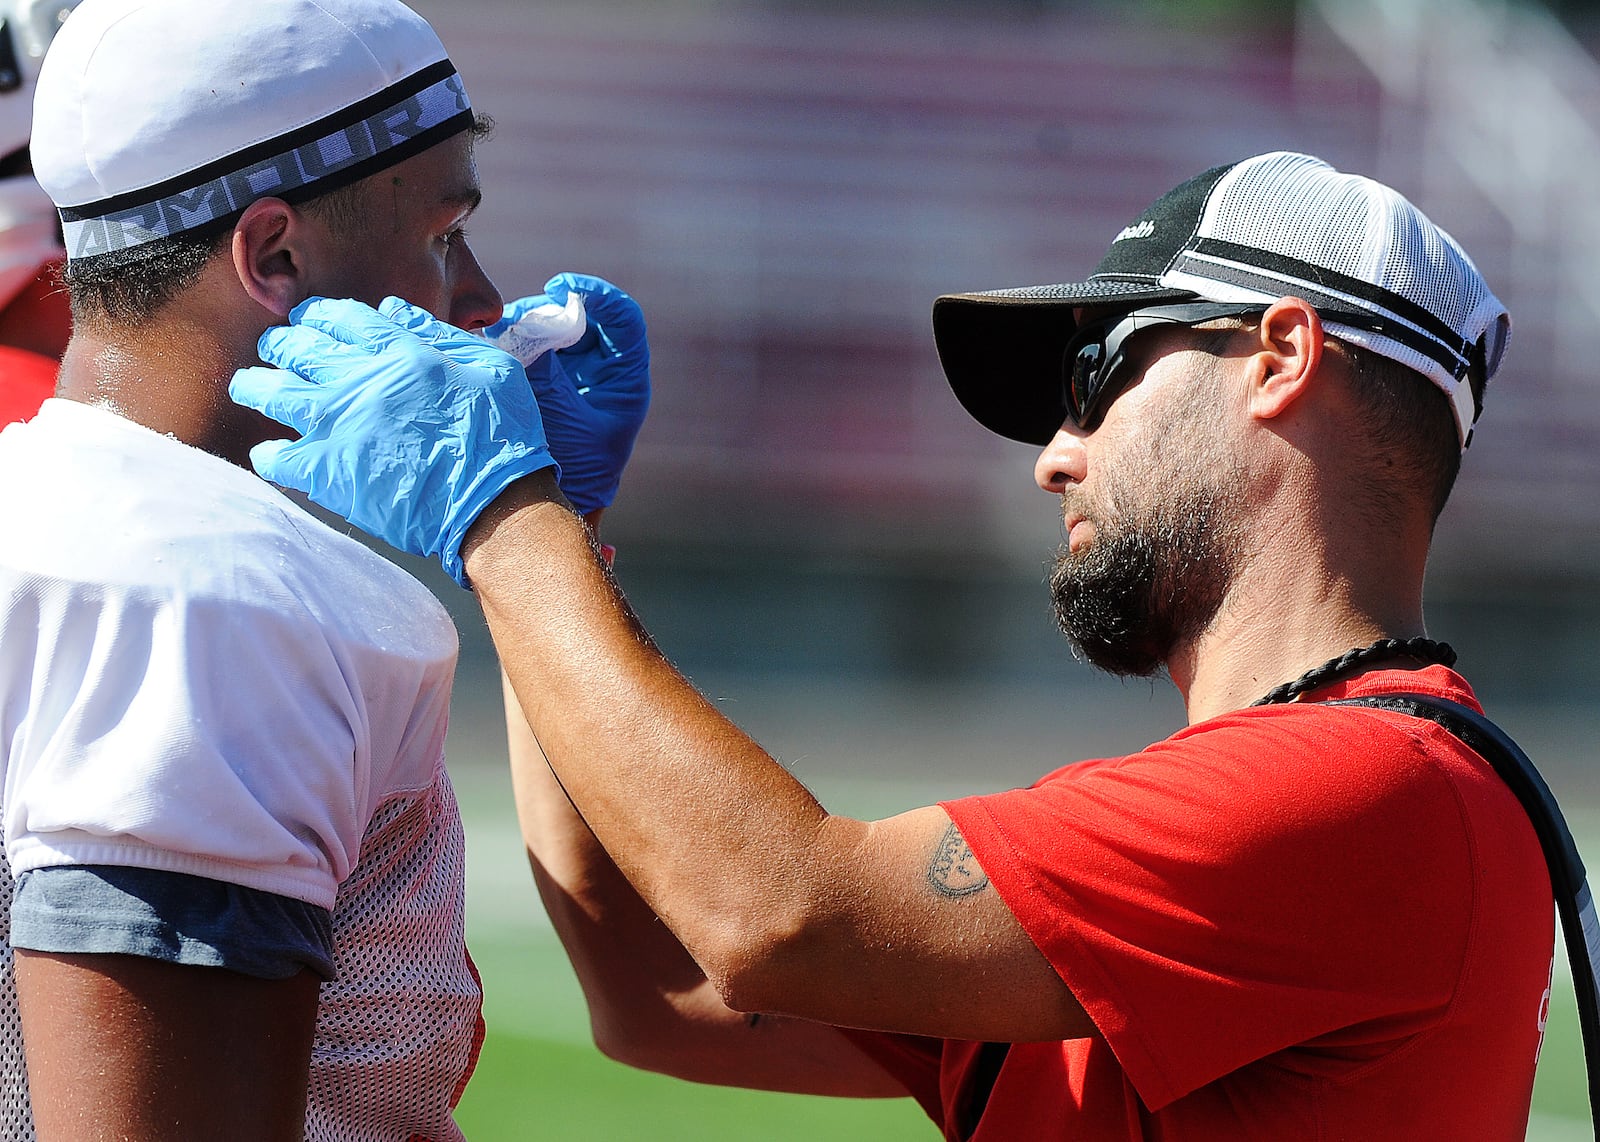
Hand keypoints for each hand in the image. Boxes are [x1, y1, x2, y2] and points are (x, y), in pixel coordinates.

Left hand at [230, 295, 557, 586]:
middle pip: (298, 347)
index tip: (307, 318)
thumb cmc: (502, 437)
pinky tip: (270, 451)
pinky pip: (273, 455)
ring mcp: (337, 424)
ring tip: (247, 386)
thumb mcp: (492, 367)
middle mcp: (360, 380)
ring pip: (271, 391)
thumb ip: (440, 335)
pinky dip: (267, 452)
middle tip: (275, 347)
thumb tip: (393, 311)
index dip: (318, 315)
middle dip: (280, 342)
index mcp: (401, 353)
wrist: (492, 505)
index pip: (342, 318)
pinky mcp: (325, 470)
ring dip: (254, 385)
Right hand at [485, 273, 650, 514]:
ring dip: (528, 325)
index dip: (595, 294)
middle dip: (549, 311)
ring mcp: (575, 376)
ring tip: (501, 335)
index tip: (560, 288)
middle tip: (516, 319)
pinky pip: (534, 349)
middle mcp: (604, 372)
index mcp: (625, 380)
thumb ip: (544, 368)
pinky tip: (496, 346)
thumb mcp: (558, 414)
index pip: (623, 318)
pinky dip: (516, 342)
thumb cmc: (569, 468)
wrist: (550, 507)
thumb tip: (521, 324)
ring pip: (555, 331)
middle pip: (584, 318)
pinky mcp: (547, 383)